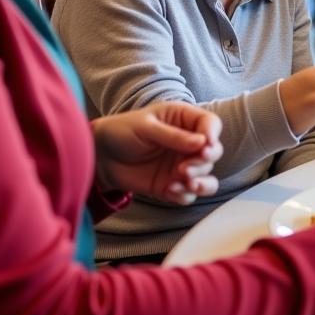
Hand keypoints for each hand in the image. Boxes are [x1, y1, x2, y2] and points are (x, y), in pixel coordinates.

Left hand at [92, 101, 222, 203]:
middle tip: (186, 168)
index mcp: (184, 120)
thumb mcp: (146, 127)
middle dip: (203, 162)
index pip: (210, 124)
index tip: (206, 145)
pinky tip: (170, 190)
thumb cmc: (122, 131)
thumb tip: (202, 142)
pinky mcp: (172, 184)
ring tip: (185, 182)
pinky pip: (188, 194)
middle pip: (213, 152)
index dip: (213, 134)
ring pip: (206, 175)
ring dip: (201, 181)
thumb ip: (173, 135)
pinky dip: (184, 194)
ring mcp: (182, 165)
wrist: (101, 156)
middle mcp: (188, 143)